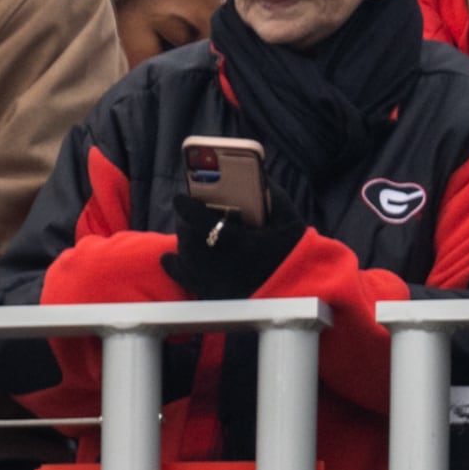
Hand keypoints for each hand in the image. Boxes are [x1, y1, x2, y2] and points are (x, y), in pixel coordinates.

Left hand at [167, 154, 309, 300]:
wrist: (300, 292)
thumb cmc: (295, 253)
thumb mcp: (288, 219)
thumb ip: (271, 194)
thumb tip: (256, 174)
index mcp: (239, 244)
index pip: (200, 221)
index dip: (186, 206)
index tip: (180, 197)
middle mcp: (221, 265)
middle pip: (189, 238)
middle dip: (185, 222)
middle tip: (188, 211)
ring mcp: (215, 283)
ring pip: (185, 257)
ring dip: (184, 240)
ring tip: (187, 229)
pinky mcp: (214, 295)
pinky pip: (185, 280)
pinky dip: (175, 266)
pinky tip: (168, 258)